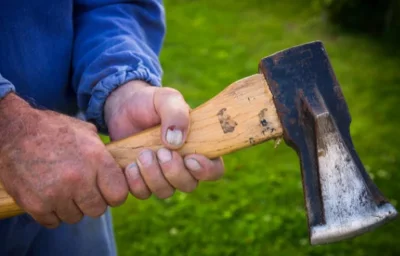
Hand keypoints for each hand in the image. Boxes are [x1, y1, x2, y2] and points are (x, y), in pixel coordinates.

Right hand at [0, 94, 127, 227]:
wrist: (13, 130)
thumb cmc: (53, 129)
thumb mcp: (86, 133)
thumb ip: (104, 154)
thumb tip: (118, 168)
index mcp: (96, 159)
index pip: (119, 195)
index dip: (113, 194)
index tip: (106, 190)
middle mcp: (79, 179)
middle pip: (98, 210)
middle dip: (92, 201)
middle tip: (82, 190)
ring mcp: (56, 194)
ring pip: (75, 217)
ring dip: (71, 207)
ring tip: (62, 189)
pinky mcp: (36, 204)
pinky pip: (53, 222)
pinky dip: (51, 212)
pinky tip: (48, 195)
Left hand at [104, 80, 224, 198]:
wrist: (123, 106)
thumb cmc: (151, 102)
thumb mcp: (166, 99)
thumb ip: (176, 113)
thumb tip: (176, 141)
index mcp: (198, 147)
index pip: (214, 170)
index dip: (206, 170)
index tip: (190, 158)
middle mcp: (183, 166)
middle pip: (189, 185)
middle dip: (174, 172)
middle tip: (160, 152)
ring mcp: (162, 175)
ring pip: (165, 192)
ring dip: (153, 176)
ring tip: (142, 154)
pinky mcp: (141, 180)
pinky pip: (142, 193)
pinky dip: (136, 182)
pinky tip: (130, 165)